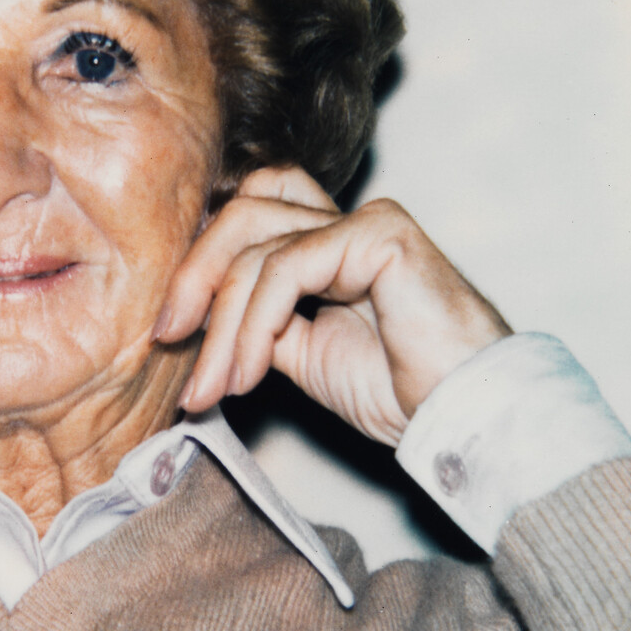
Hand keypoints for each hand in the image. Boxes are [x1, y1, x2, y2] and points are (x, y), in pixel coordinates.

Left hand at [153, 166, 511, 446]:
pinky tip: (247, 374)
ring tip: (212, 387)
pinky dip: (252, 324)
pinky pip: (285, 269)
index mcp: (333, 243)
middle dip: (194, 277)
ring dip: (221, 325)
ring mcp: (367, 222)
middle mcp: (350, 221)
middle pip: (243, 212)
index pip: (249, 216)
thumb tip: (198, 320)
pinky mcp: (379, 235)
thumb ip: (260, 323)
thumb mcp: (305, 356)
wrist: (462, 419)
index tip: (170, 331)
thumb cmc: (401, 393)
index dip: (203, 262)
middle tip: (168, 339)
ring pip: (256, 248)